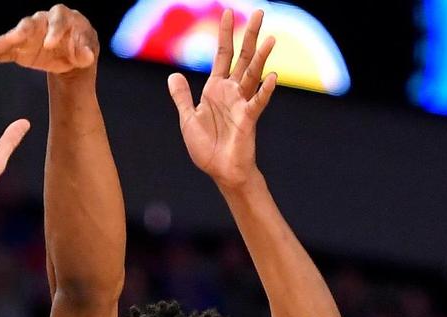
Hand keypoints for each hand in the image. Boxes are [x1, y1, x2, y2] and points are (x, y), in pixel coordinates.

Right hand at [0, 5, 97, 75]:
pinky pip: (1, 52)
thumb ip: (86, 52)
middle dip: (16, 34)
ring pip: (9, 38)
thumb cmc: (81, 45)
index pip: (58, 20)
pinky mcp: (17, 49)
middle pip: (27, 26)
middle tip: (8, 41)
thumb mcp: (88, 49)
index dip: (54, 31)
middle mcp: (40, 23)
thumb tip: (86, 56)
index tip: (50, 44)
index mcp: (61, 18)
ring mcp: (27, 36)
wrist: (71, 55)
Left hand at [169, 10, 276, 188]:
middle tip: (259, 12)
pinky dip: (265, 90)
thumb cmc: (207, 146)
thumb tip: (173, 76)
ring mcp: (242, 104)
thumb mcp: (188, 119)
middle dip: (249, 35)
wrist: (220, 171)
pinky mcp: (248, 119)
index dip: (224, 34)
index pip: (222, 55)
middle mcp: (231, 92)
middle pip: (243, 58)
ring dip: (261, 57)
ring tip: (270, 38)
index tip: (227, 12)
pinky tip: (274, 76)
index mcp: (216, 89)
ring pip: (253, 75)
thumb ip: (182, 97)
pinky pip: (258, 101)